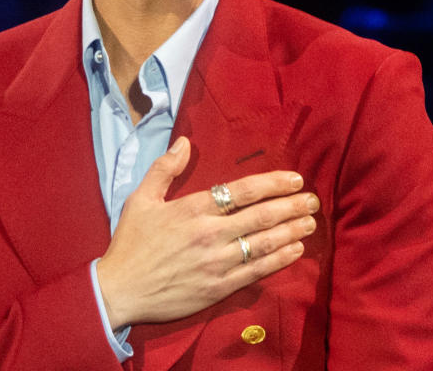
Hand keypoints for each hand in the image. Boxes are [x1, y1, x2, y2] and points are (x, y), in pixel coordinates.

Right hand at [96, 137, 318, 329]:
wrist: (119, 289)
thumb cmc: (130, 242)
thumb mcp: (141, 198)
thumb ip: (165, 168)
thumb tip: (185, 142)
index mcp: (194, 208)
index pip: (243, 191)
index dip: (273, 183)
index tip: (295, 179)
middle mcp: (210, 233)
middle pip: (261, 215)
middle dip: (291, 206)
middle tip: (312, 200)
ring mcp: (216, 261)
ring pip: (264, 242)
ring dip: (291, 231)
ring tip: (310, 222)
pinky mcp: (218, 287)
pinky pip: (256, 270)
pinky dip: (279, 259)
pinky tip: (295, 251)